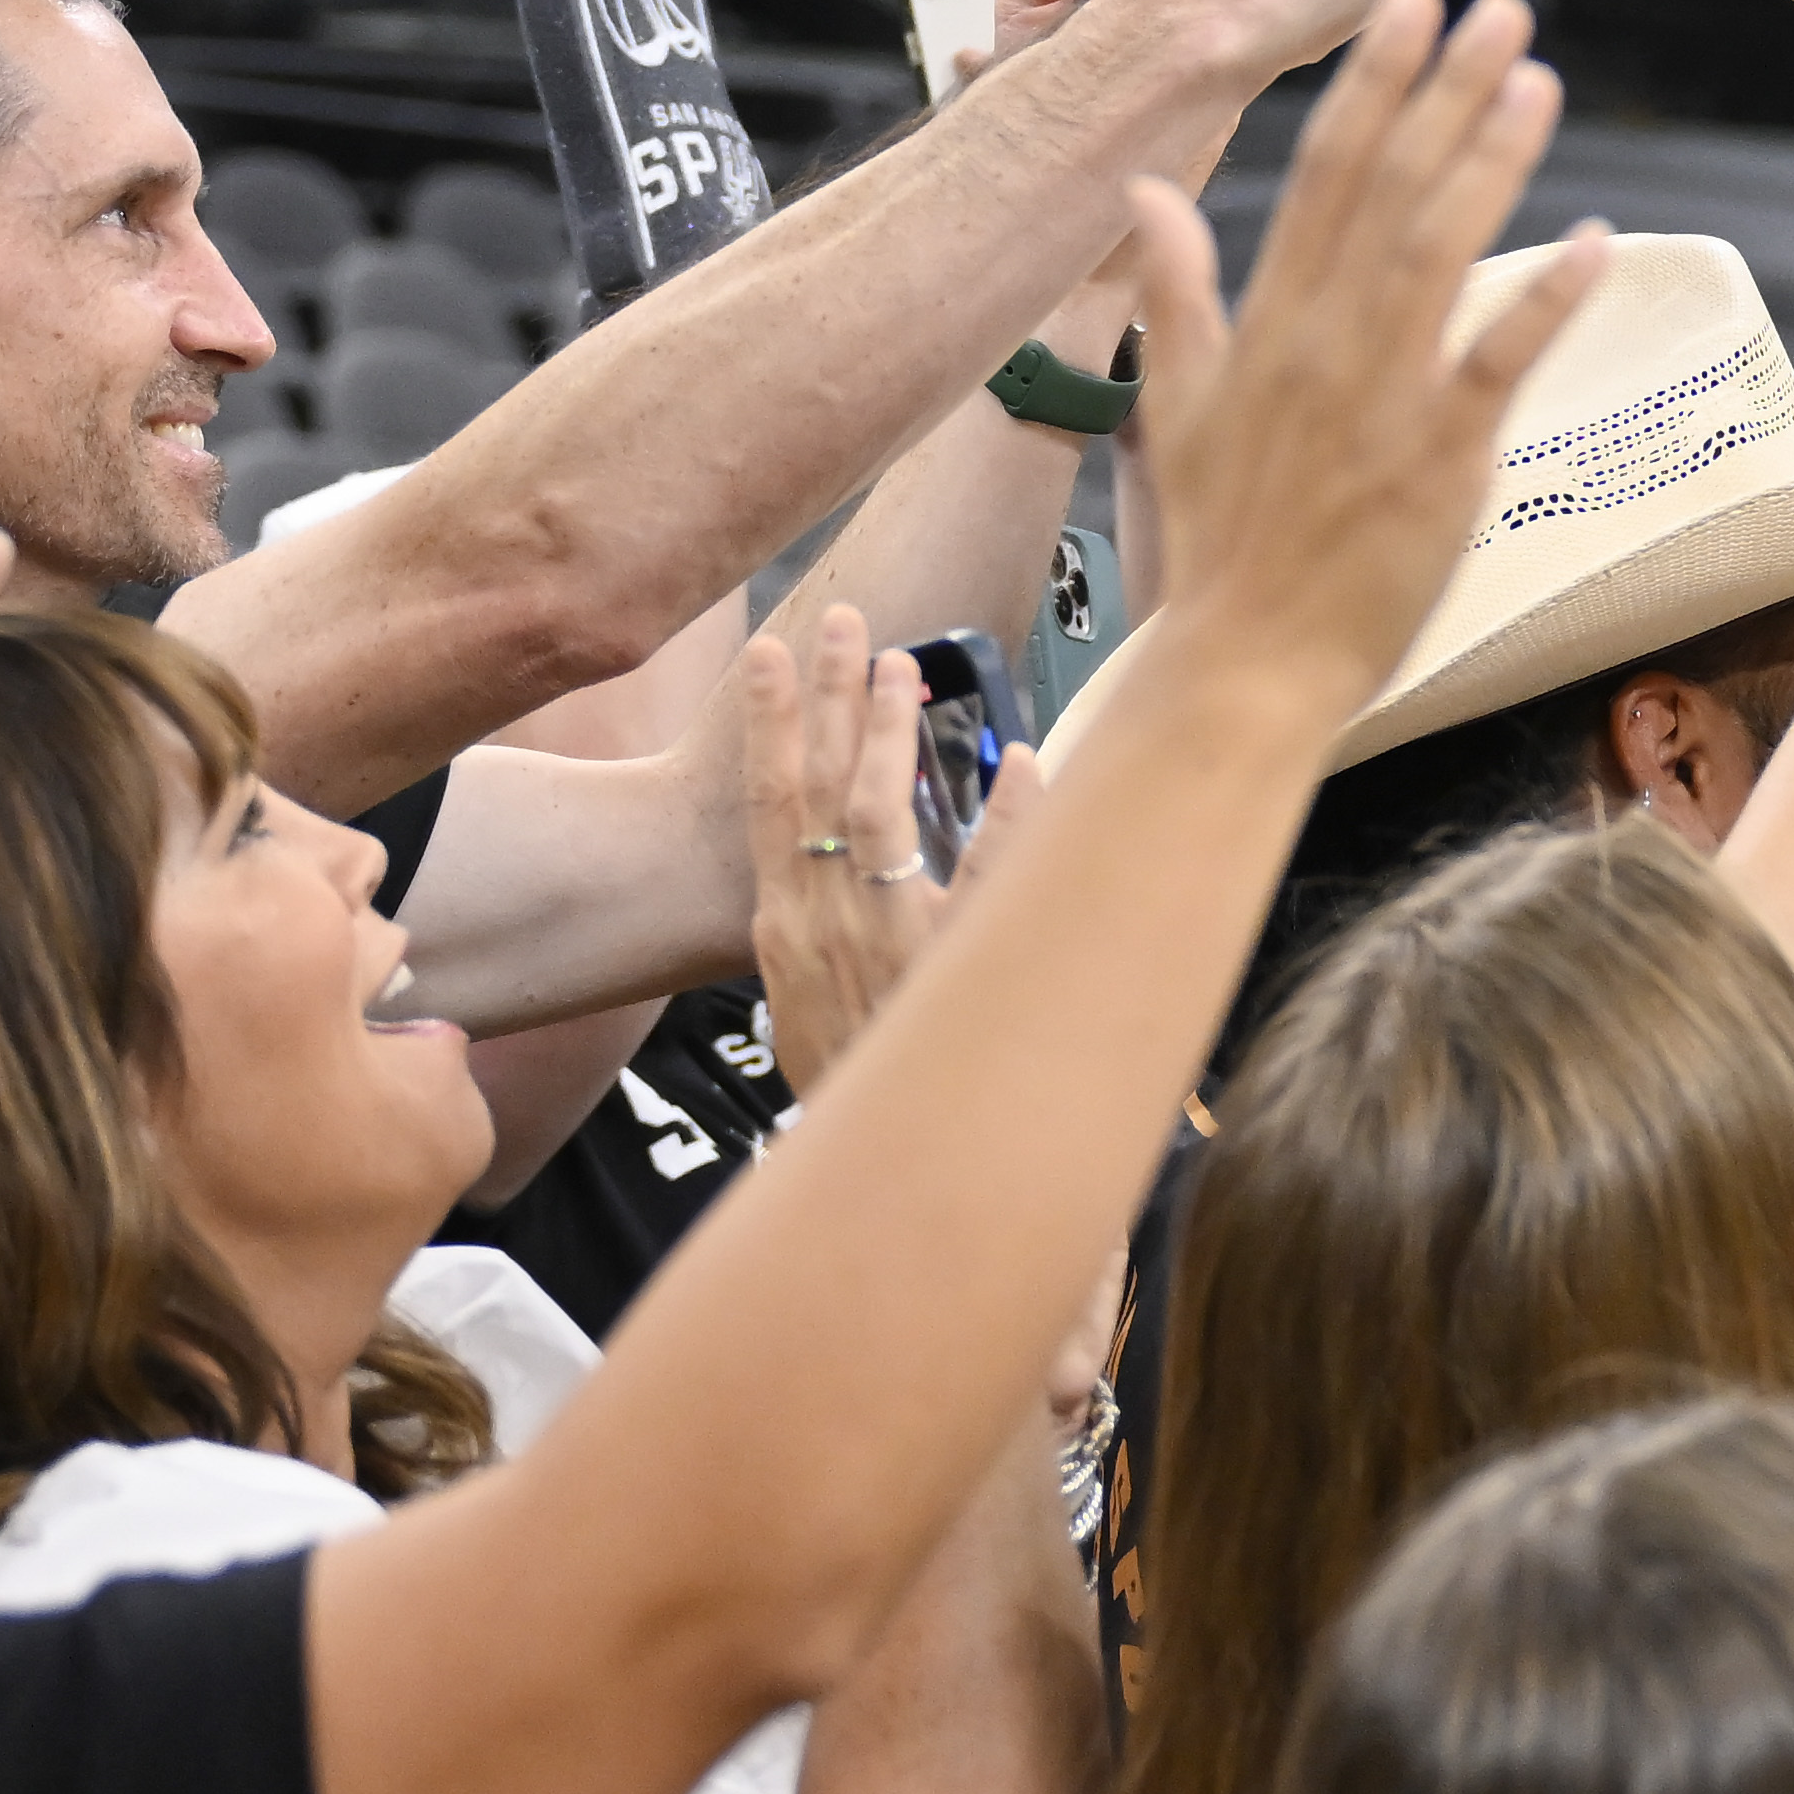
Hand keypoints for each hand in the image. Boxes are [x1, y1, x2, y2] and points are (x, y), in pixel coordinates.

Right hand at [739, 600, 1032, 1099]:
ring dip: (887, 728)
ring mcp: (884, 943)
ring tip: (899, 663)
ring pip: (876, 808)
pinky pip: (987, 876)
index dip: (770, 723)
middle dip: (825, 694)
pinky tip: (1025, 760)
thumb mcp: (807, 1005)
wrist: (885, 1172)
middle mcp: (822, 925)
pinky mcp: (951, 968)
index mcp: (783, 930)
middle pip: (817, 784)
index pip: (768, 802)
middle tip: (839, 621)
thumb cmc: (854, 1084)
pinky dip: (1009, 815)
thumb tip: (822, 862)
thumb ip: (814, 930)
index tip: (770, 654)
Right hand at [1116, 0, 1601, 713]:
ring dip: (1491, 162)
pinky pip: (1498, 364)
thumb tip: (1148, 191)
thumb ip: (1173, 290)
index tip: (1413, 4)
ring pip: (1440, 252)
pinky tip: (1592, 241)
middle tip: (1503, 10)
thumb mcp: (1179, 404)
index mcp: (1270, 323)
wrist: (1247, 661)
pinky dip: (1545, 300)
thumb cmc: (1222, 541)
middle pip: (1389, 190)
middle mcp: (1325, 343)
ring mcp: (1383, 399)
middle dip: (1447, 91)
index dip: (1374, 82)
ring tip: (1539, 85)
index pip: (1326, 173)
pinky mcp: (1440, 461)